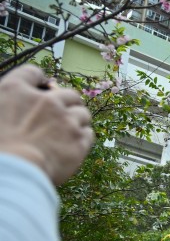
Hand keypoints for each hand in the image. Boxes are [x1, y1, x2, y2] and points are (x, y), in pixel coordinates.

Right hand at [0, 65, 94, 184]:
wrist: (15, 168)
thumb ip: (9, 103)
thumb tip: (21, 108)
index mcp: (17, 90)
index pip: (32, 72)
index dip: (40, 79)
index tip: (44, 87)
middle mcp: (46, 101)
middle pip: (69, 93)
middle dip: (68, 103)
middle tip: (64, 114)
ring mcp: (66, 119)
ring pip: (83, 113)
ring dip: (78, 121)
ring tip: (69, 132)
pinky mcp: (80, 139)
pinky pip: (89, 133)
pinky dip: (83, 138)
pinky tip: (74, 145)